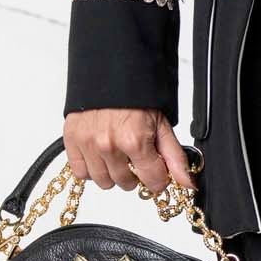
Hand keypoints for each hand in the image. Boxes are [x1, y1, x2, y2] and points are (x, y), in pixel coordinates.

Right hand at [64, 108, 194, 199]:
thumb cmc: (136, 99)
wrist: (108, 76)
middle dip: (135, 174)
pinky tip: (100, 155)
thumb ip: (175, 157)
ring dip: (113, 173)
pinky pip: (82, 173)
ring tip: (117, 155)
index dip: (159, 178)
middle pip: (127, 184)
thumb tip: (188, 184)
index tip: (157, 170)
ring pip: (104, 182)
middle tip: (135, 157)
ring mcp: (88, 145)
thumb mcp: (161, 125)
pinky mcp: (72, 142)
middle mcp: (109, 145)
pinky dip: (91, 168)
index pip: (153, 182)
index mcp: (134, 140)